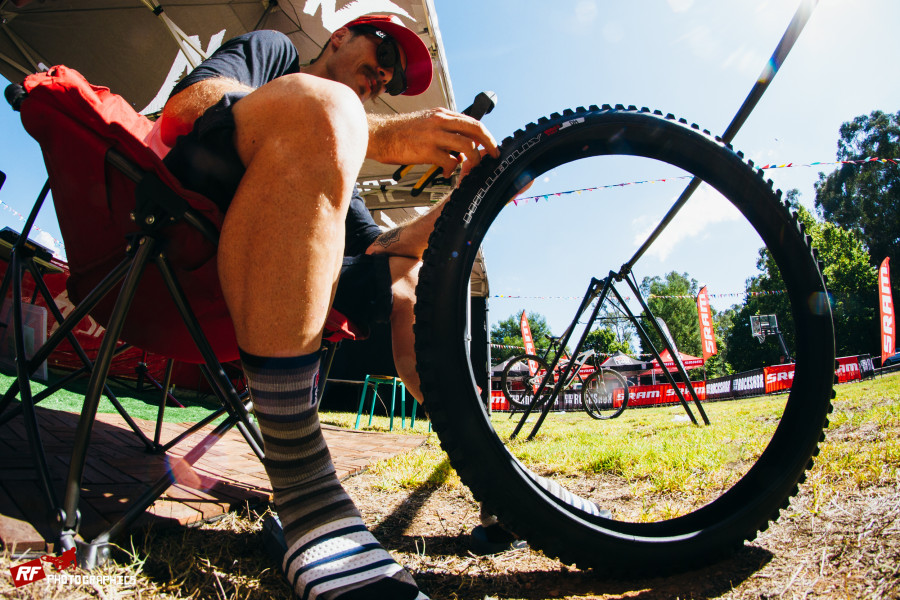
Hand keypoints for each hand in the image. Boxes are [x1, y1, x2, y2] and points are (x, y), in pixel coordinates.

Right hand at [367, 108, 499, 175]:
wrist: (380, 134)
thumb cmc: (400, 132)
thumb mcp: (426, 122)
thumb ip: (444, 129)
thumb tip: (460, 143)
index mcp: (441, 114)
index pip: (472, 121)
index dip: (485, 135)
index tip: (490, 146)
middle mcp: (440, 121)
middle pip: (476, 130)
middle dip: (489, 144)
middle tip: (493, 156)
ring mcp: (435, 136)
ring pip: (467, 147)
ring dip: (472, 160)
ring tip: (468, 168)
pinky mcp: (428, 151)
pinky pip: (450, 162)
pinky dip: (451, 170)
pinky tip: (445, 172)